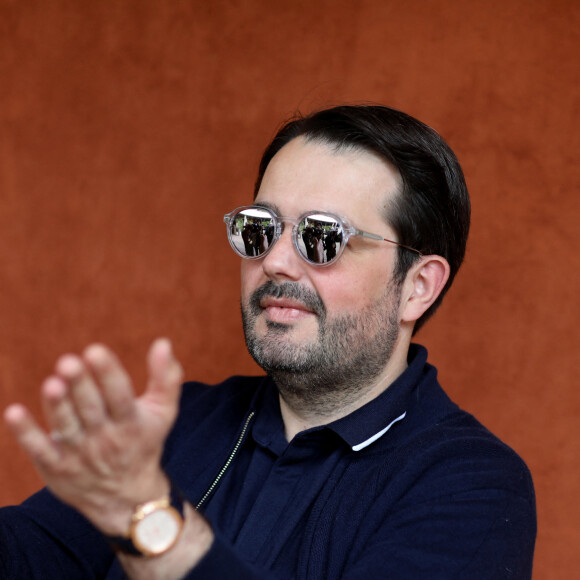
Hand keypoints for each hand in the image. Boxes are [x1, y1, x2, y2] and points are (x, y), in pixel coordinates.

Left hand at [3, 338, 183, 535]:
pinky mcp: (57, 468)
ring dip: (57, 406)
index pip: (120, 396)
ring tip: (51, 383)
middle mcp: (106, 439)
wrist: (126, 498)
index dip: (108, 374)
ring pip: (67, 427)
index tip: (95, 351)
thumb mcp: (163, 412)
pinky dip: (26, 433)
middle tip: (68, 361)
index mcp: (132, 423)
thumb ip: (165, 377)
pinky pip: (39, 450)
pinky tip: (13, 412)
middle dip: (80, 385)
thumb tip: (163, 342)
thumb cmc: (143, 441)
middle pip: (91, 409)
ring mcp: (80, 455)